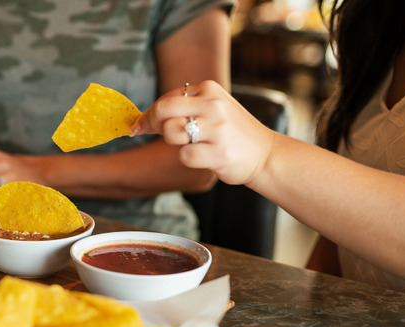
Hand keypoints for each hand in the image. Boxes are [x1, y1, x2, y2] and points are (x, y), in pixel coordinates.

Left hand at [130, 80, 274, 185]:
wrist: (265, 154)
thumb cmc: (231, 133)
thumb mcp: (212, 109)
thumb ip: (182, 109)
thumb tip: (140, 121)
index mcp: (210, 90)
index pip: (166, 98)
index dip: (149, 114)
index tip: (139, 125)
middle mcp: (213, 105)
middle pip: (163, 110)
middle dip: (151, 124)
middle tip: (151, 134)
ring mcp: (218, 129)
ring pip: (172, 133)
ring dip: (175, 142)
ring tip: (193, 144)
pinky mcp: (219, 152)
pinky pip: (185, 156)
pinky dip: (188, 158)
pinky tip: (205, 156)